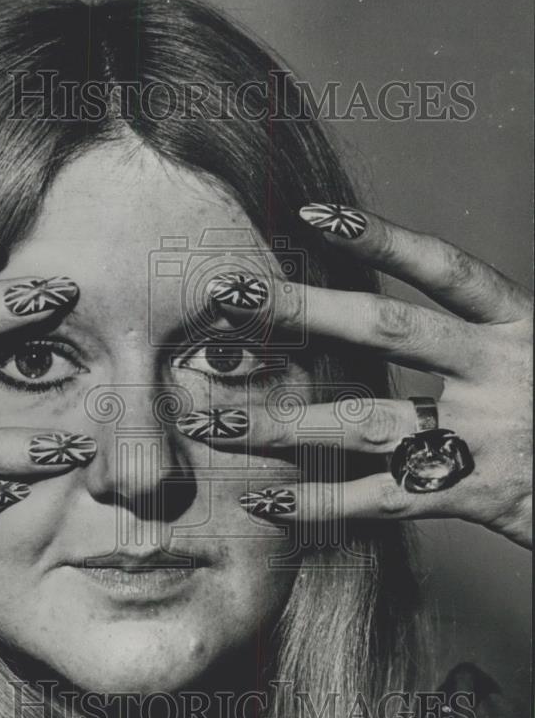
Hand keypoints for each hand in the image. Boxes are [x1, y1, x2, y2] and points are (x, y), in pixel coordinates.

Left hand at [186, 205, 532, 548]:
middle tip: (230, 295)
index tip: (313, 216)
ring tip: (214, 416)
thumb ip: (481, 338)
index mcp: (524, 328)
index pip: (446, 269)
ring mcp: (487, 436)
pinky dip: (318, 502)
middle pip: (388, 331)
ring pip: (365, 420)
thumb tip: (395, 322)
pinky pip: (379, 500)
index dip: (381, 237)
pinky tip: (263, 498)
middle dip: (304, 310)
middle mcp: (503, 372)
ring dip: (284, 420)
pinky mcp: (476, 497)